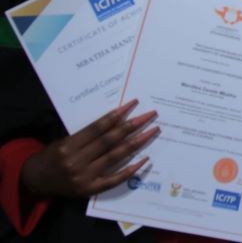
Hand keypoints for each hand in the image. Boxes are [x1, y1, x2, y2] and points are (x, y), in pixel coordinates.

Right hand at [20, 100, 158, 198]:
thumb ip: (87, 134)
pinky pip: (115, 179)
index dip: (117, 115)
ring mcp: (84, 177)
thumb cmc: (52, 156)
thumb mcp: (64, 141)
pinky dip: (131, 169)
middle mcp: (77, 161)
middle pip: (110, 140)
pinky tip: (145, 159)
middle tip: (151, 115)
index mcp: (69, 146)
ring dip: (137, 142)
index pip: (98, 127)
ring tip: (153, 131)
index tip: (134, 103)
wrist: (35, 181)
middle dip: (133, 125)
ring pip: (116, 156)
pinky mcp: (90, 190)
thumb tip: (118, 120)